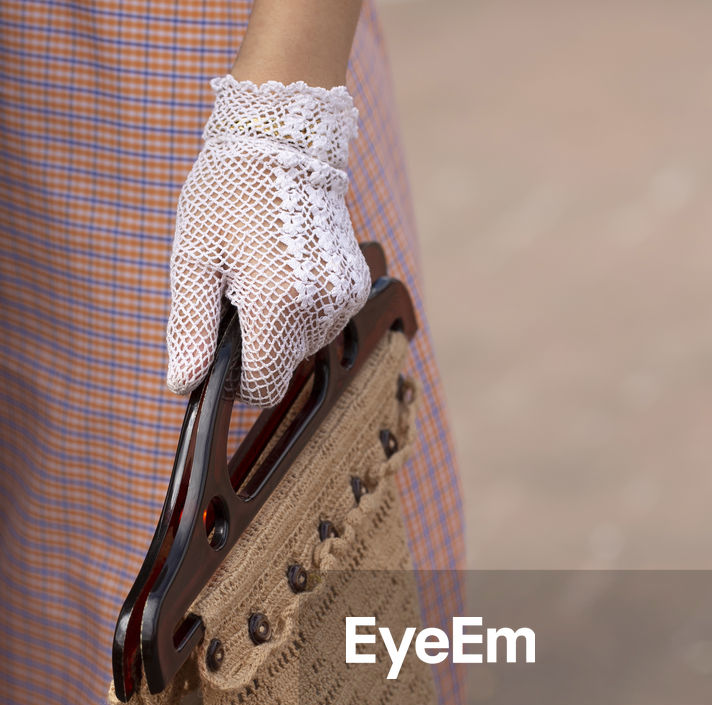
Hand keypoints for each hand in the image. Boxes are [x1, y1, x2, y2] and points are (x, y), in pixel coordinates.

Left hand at [166, 74, 371, 405]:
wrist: (284, 139)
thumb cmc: (230, 192)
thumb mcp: (194, 259)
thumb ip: (190, 328)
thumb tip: (183, 385)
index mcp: (276, 305)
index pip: (262, 386)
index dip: (236, 381)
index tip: (219, 350)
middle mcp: (319, 308)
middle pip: (282, 367)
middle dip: (256, 344)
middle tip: (236, 290)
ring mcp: (343, 299)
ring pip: (304, 348)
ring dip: (280, 328)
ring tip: (262, 273)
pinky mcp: (356, 287)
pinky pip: (324, 322)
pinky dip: (302, 310)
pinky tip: (287, 269)